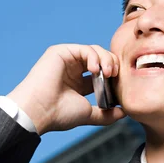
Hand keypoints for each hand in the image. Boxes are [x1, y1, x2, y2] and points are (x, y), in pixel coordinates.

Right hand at [7, 44, 125, 134]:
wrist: (39, 111)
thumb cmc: (59, 114)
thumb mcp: (88, 114)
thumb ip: (106, 114)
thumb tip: (124, 113)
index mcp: (79, 83)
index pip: (103, 73)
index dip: (114, 77)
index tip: (119, 86)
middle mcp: (73, 70)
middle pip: (102, 59)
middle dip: (113, 65)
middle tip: (114, 76)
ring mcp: (67, 60)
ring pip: (96, 51)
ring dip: (106, 59)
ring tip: (108, 73)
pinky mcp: (61, 52)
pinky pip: (85, 49)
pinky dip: (94, 57)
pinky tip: (94, 70)